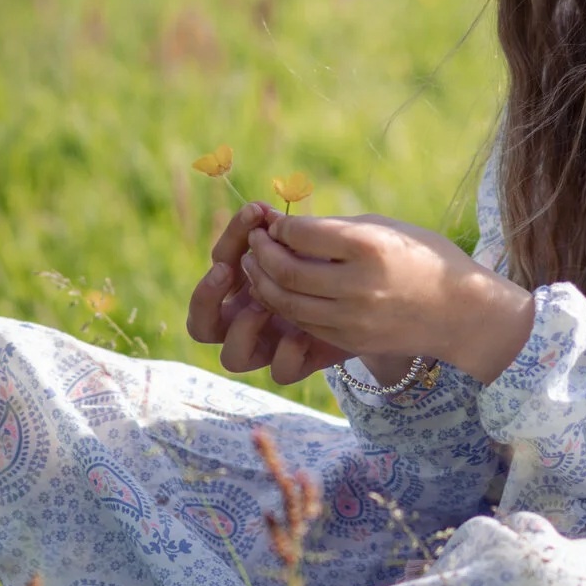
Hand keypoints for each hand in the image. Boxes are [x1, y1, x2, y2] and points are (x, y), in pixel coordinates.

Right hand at [187, 201, 352, 384]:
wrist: (383, 294)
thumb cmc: (342, 257)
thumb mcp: (316, 242)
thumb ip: (287, 234)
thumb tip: (263, 212)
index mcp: (247, 282)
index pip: (219, 263)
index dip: (230, 239)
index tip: (255, 214)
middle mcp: (250, 318)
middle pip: (201, 325)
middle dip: (206, 296)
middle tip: (225, 269)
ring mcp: (272, 344)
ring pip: (232, 357)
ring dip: (242, 329)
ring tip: (264, 305)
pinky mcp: (300, 362)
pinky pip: (280, 372)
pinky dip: (286, 353)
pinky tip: (302, 333)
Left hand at [235, 210, 536, 383]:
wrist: (461, 313)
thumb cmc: (424, 257)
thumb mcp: (386, 228)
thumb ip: (336, 229)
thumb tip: (285, 227)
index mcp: (370, 247)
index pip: (302, 234)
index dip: (279, 227)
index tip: (274, 221)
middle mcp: (359, 285)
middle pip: (286, 271)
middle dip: (261, 253)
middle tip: (253, 241)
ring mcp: (354, 318)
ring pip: (286, 302)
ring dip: (262, 282)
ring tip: (255, 265)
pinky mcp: (350, 341)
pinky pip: (302, 323)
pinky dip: (282, 306)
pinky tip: (276, 290)